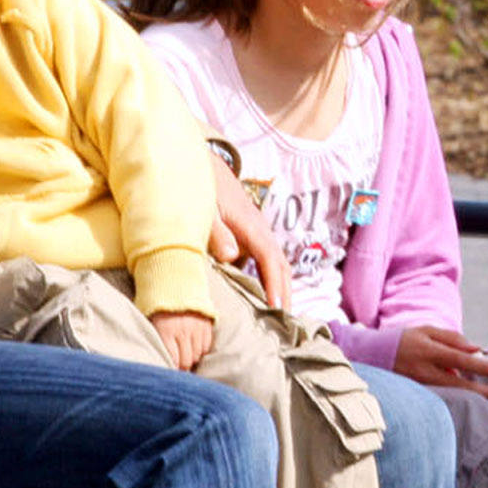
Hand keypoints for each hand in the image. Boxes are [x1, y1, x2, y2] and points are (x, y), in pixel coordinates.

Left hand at [151, 310, 213, 372]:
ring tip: (185, 358)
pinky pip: (206, 345)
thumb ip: (153, 338)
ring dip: (191, 358)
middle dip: (182, 367)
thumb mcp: (148, 319)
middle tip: (178, 369)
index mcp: (166, 331)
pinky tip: (193, 348)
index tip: (170, 373)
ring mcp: (196, 327)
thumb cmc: (156, 305)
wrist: (173, 282)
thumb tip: (152, 359)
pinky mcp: (206, 324)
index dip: (172, 369)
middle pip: (186, 360)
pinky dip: (200, 349)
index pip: (173, 360)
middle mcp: (183, 330)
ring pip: (197, 355)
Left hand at [207, 161, 289, 309]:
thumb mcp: (205, 208)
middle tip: (283, 322)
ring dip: (279, 287)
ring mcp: (257, 233)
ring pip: (276, 264)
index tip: (274, 308)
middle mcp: (260, 230)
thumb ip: (216, 232)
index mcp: (251, 226)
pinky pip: (265, 261)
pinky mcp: (250, 236)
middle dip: (284, 293)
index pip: (269, 259)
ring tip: (278, 315)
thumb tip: (232, 257)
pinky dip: (268, 279)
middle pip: (280, 265)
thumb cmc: (203, 187)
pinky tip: (260, 296)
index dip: (273, 284)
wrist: (204, 164)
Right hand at [395, 324, 487, 403]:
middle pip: (459, 385)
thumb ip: (451, 339)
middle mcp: (425, 372)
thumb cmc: (405, 340)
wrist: (371, 356)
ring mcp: (420, 387)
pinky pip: (442, 400)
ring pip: (452, 396)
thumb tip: (475, 348)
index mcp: (429, 352)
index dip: (479, 365)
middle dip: (483, 393)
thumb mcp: (426, 331)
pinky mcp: (417, 397)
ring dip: (475, 400)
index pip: (459, 360)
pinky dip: (459, 402)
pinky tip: (474, 404)